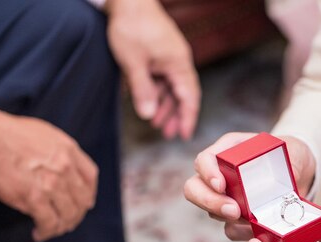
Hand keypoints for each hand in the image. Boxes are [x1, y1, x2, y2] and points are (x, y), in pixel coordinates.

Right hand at [0, 104, 97, 241]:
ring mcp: (51, 184)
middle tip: (68, 222)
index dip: (88, 193)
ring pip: (68, 214)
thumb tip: (61, 170)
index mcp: (69, 150)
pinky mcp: (34, 198)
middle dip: (76, 214)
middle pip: (82, 199)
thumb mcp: (43, 135)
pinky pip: (49, 222)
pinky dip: (46, 231)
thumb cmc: (5, 135)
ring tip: (53, 230)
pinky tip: (39, 233)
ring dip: (62, 226)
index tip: (85, 202)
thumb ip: (57, 152)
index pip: (90, 177)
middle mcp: (65, 168)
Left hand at [106, 0, 199, 139]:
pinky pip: (163, 77)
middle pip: (182, 94)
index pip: (189, 98)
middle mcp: (179, 62)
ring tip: (155, 123)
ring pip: (171, 87)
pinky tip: (147, 101)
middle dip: (175, 116)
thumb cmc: (131, 27)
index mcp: (178, 65)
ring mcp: (170, 56)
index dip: (188, 118)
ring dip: (164, 105)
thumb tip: (148, 116)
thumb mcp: (133, 63)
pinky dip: (157, 91)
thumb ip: (142, 91)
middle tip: (167, 134)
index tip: (185, 136)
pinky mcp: (161, 52)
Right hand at [184, 133, 316, 240]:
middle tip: (233, 211)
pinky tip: (257, 231)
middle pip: (194, 189)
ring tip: (250, 221)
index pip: (204, 160)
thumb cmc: (290, 155)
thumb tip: (290, 178)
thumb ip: (289, 162)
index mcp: (227, 151)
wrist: (299, 173)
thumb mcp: (292, 150)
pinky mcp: (237, 218)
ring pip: (210, 212)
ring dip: (227, 219)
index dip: (207, 173)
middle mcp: (220, 174)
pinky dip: (242, 232)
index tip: (221, 185)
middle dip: (210, 202)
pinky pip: (230, 230)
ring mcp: (226, 197)